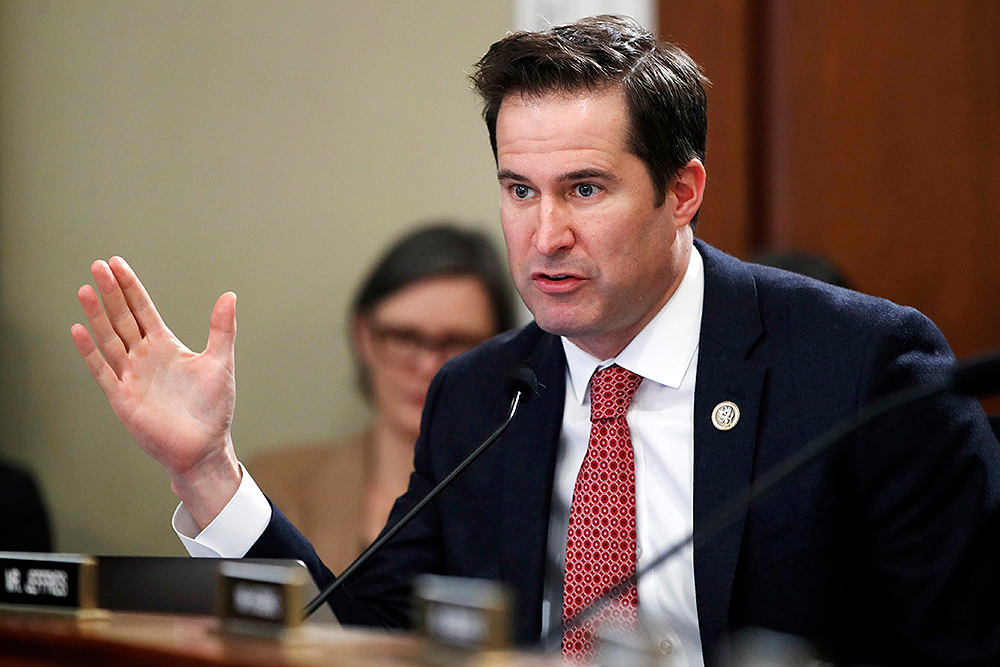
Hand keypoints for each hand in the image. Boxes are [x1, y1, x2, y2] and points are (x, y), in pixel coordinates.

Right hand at [71, 257, 239, 528]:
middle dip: (111, 292)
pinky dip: (90, 351)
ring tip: (85, 289)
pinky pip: (103, 370)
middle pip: (123, 318)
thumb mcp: (220, 362)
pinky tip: (78, 329)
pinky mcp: (122, 397)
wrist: (203, 447)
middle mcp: (144, 357)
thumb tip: (230, 295)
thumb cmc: (213, 407)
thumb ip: (221, 329)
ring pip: (110, 339)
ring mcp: (131, 376)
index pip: (143, 309)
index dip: (130, 287)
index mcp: (166, 346)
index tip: (116, 263)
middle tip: (97, 264)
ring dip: (97, 315)